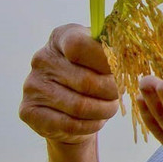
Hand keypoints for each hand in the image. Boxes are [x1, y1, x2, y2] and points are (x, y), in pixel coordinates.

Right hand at [19, 24, 119, 144]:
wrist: (72, 107)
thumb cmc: (94, 75)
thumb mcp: (105, 57)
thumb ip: (116, 51)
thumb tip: (133, 52)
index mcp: (61, 37)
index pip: (80, 45)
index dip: (105, 60)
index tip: (120, 69)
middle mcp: (41, 58)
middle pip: (85, 80)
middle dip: (111, 91)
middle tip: (119, 94)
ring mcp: (32, 85)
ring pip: (79, 106)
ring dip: (103, 110)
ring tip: (110, 108)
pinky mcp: (29, 110)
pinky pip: (69, 124)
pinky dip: (90, 125)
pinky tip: (97, 120)